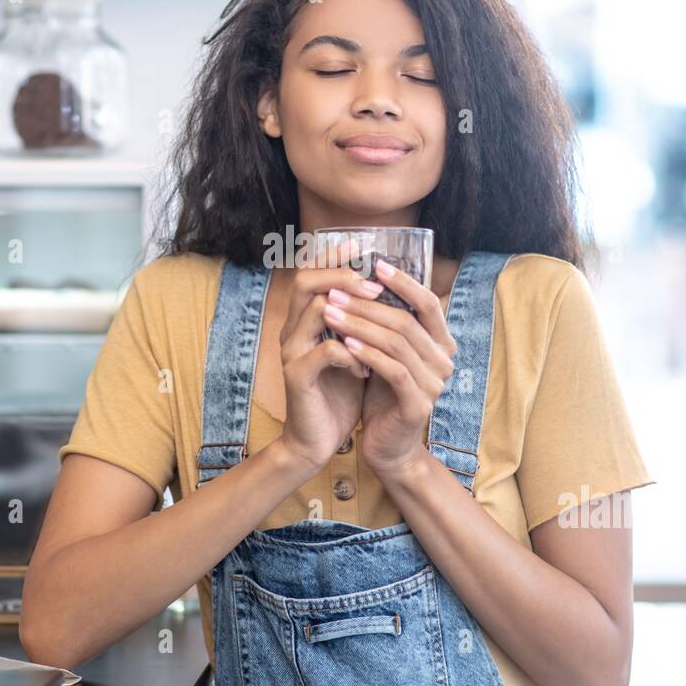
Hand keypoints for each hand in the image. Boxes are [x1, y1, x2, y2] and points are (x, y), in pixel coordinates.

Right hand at [277, 238, 387, 476]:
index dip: (333, 256)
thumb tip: (392, 291)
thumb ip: (362, 323)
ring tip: (377, 322)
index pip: (309, 273)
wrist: (316, 440)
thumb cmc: (339, 393)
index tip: (361, 245)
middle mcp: (292, 331)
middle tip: (373, 284)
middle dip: (341, 276)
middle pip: (304, 282)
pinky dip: (351, 354)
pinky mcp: (297, 377)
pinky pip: (325, 351)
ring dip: (351, 313)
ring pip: (313, 310)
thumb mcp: (354, 351)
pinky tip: (366, 367)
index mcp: (304, 321)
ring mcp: (292, 352)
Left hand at [321, 256, 455, 478]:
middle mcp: (444, 361)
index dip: (404, 281)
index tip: (375, 263)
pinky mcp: (418, 404)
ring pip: (397, 342)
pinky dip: (368, 354)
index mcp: (441, 344)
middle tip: (335, 291)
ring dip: (360, 325)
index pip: (428, 303)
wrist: (387, 446)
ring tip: (331, 313)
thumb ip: (387, 323)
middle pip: (406, 320)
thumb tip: (367, 278)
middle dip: (367, 303)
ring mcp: (435, 384)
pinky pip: (393, 370)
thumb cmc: (383, 394)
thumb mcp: (386, 353)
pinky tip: (344, 344)